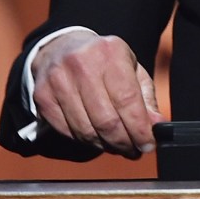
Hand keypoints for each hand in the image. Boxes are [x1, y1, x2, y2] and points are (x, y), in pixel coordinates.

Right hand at [30, 29, 163, 156]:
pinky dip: (84, 141)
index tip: (148, 145)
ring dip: (105, 145)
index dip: (139, 129)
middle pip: (106, 120)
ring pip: (86, 130)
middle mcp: (82, 63)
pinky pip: (67, 131)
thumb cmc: (104, 62)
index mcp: (110, 52)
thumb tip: (156, 126)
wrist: (63, 47)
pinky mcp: (43, 95)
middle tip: (133, 151)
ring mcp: (58, 79)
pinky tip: (95, 137)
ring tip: (116, 145)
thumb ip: (146, 99)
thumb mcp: (131, 69)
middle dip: (123, 143)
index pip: (127, 100)